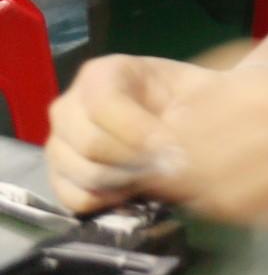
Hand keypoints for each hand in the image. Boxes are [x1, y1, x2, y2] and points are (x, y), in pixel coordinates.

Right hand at [47, 56, 208, 210]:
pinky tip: (133, 190)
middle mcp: (71, 106)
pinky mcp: (60, 176)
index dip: (138, 130)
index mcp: (103, 74)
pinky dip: (106, 200)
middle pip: (90, 143)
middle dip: (135, 159)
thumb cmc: (193, 102)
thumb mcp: (198, 93)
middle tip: (170, 165)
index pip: (104, 104)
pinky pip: (73, 197)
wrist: (188, 124)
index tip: (172, 147)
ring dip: (125, 181)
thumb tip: (165, 151)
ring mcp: (60, 143)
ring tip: (155, 174)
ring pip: (83, 172)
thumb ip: (184, 114)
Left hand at [147, 47, 267, 222]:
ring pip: (222, 186)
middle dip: (178, 163)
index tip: (162, 141)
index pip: (199, 115)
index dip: (173, 133)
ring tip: (195, 184)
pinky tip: (226, 198)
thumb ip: (237, 83)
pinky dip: (231, 206)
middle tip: (170, 167)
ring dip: (199, 188)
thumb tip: (178, 112)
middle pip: (204, 153)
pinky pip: (254, 209)